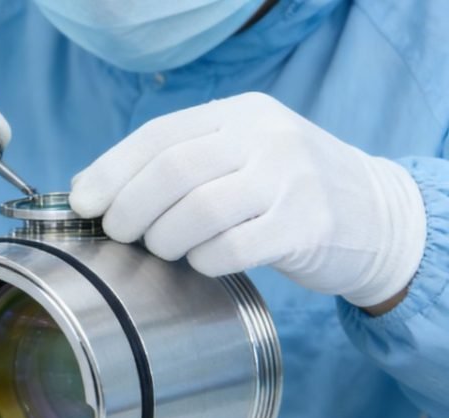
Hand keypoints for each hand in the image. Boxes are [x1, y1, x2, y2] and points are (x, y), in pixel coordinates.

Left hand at [70, 92, 425, 309]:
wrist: (376, 214)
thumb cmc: (281, 189)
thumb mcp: (234, 155)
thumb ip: (169, 163)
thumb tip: (85, 188)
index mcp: (238, 113)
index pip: (158, 135)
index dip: (111, 171)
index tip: (83, 203)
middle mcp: (266, 138)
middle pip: (172, 171)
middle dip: (131, 208)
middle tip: (120, 232)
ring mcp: (290, 181)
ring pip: (199, 211)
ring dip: (164, 238)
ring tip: (163, 247)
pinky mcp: (306, 227)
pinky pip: (232, 249)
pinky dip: (204, 261)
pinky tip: (203, 262)